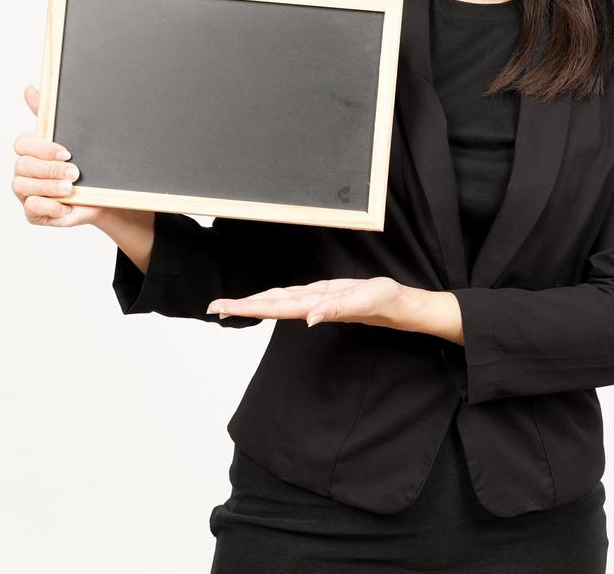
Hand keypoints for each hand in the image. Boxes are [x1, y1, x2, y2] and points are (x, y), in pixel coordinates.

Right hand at [11, 83, 107, 227]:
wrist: (106, 196)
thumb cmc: (86, 165)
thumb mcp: (73, 137)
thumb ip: (48, 115)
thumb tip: (29, 89)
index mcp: (32, 152)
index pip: (22, 144)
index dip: (42, 148)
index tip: (67, 152)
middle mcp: (25, 172)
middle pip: (22, 166)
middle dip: (50, 169)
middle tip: (74, 172)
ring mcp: (27, 193)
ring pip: (23, 187)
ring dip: (49, 187)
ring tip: (70, 189)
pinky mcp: (35, 213)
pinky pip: (31, 209)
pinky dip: (49, 207)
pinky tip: (65, 206)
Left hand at [207, 277, 411, 328]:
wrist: (400, 306)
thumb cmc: (385, 303)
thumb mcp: (363, 302)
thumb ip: (336, 310)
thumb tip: (309, 319)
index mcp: (314, 306)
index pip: (272, 306)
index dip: (246, 307)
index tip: (222, 309)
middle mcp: (310, 304)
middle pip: (270, 304)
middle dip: (241, 306)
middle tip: (213, 307)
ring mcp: (316, 299)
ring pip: (279, 299)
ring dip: (255, 301)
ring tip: (231, 304)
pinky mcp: (323, 293)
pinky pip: (293, 294)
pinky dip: (276, 295)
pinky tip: (266, 298)